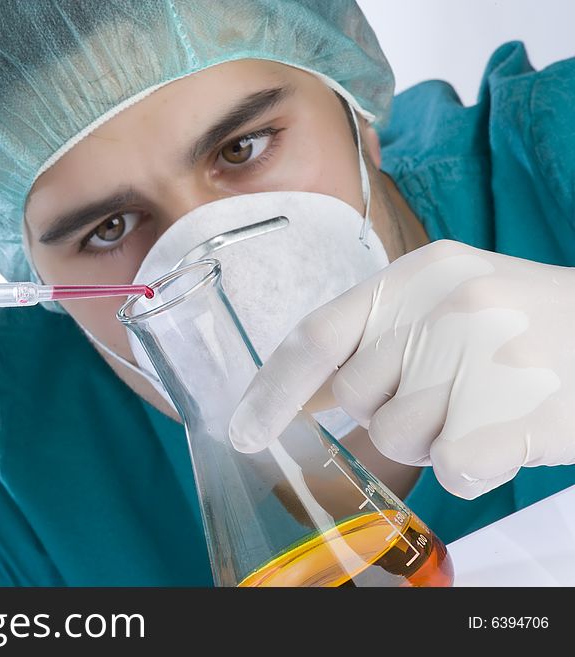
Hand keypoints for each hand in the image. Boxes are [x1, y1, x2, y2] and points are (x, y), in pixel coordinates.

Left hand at [229, 240, 574, 498]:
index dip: (272, 389)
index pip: (317, 335)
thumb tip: (297, 398)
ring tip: (486, 406)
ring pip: (399, 438)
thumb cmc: (532, 331)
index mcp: (420, 273)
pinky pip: (451, 468)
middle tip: (453, 391)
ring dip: (434, 440)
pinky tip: (509, 433)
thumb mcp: (453, 305)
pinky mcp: (514, 408)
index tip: (244, 432)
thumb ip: (377, 339)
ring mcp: (482, 353)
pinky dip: (475, 466)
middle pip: (357, 397)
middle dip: (390, 412)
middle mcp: (445, 303)